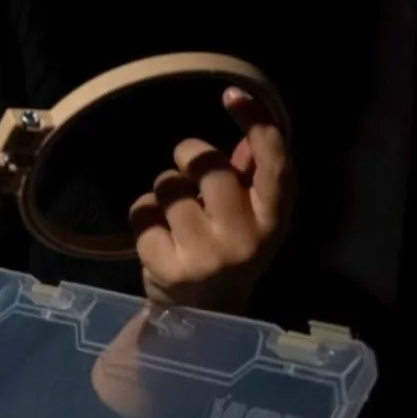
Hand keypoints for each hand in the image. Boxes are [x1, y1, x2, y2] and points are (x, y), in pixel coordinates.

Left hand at [130, 87, 293, 314]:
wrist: (203, 322)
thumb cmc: (226, 256)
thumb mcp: (247, 220)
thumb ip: (248, 179)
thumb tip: (246, 134)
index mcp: (273, 220)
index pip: (274, 162)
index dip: (256, 123)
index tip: (232, 94)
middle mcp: (245, 238)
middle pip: (208, 165)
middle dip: (189, 156)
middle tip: (187, 168)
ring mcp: (207, 255)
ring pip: (168, 186)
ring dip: (163, 191)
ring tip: (173, 216)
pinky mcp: (169, 267)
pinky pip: (141, 211)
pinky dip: (142, 216)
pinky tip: (156, 236)